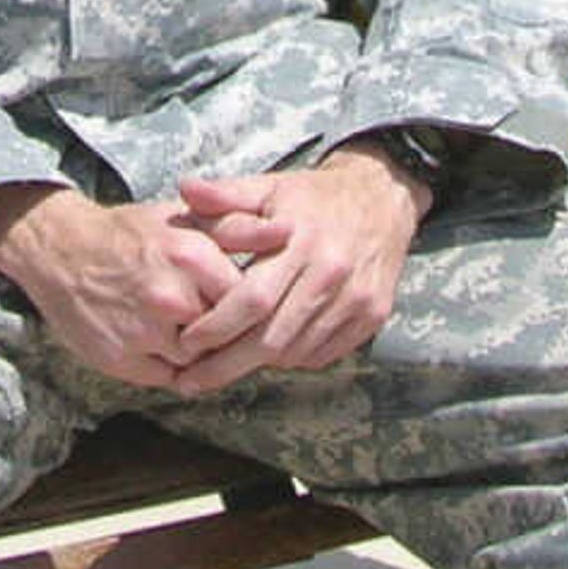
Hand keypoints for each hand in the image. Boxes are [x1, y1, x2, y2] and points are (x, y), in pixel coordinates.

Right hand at [0, 186, 258, 392]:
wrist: (61, 253)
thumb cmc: (131, 235)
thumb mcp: (185, 219)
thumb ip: (240, 227)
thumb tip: (289, 231)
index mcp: (191, 256)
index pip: (249, 300)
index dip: (250, 306)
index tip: (246, 303)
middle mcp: (170, 298)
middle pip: (225, 335)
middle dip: (225, 332)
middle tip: (212, 318)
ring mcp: (144, 334)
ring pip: (199, 361)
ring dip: (198, 351)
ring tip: (180, 325)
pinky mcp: (121, 361)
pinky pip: (168, 378)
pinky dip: (170, 365)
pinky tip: (159, 340)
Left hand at [161, 153, 424, 394]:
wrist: (383, 197)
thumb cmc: (314, 197)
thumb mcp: (269, 187)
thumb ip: (225, 195)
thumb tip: (184, 188)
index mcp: (301, 240)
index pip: (253, 298)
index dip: (217, 326)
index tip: (185, 344)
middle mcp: (332, 273)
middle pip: (272, 338)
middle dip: (226, 365)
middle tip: (190, 381)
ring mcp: (357, 298)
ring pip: (296, 351)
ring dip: (257, 364)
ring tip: (223, 366)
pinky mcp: (373, 315)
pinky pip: (323, 354)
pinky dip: (292, 358)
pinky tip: (270, 351)